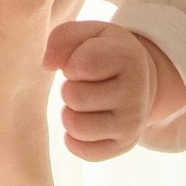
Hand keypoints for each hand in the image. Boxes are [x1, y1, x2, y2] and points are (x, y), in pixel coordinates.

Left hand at [43, 20, 161, 160]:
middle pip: (74, 97)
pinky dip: (74, 138)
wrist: (138, 81)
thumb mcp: (89, 34)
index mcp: (128, 57)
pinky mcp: (125, 145)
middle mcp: (137, 92)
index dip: (70, 64)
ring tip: (82, 104)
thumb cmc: (104, 52)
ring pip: (76, 127)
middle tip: (82, 84)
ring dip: (70, 114)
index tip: (80, 63)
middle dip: (69, 89)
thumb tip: (47, 64)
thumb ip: (63, 37)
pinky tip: (84, 121)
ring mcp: (133, 123)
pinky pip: (83, 151)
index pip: (81, 65)